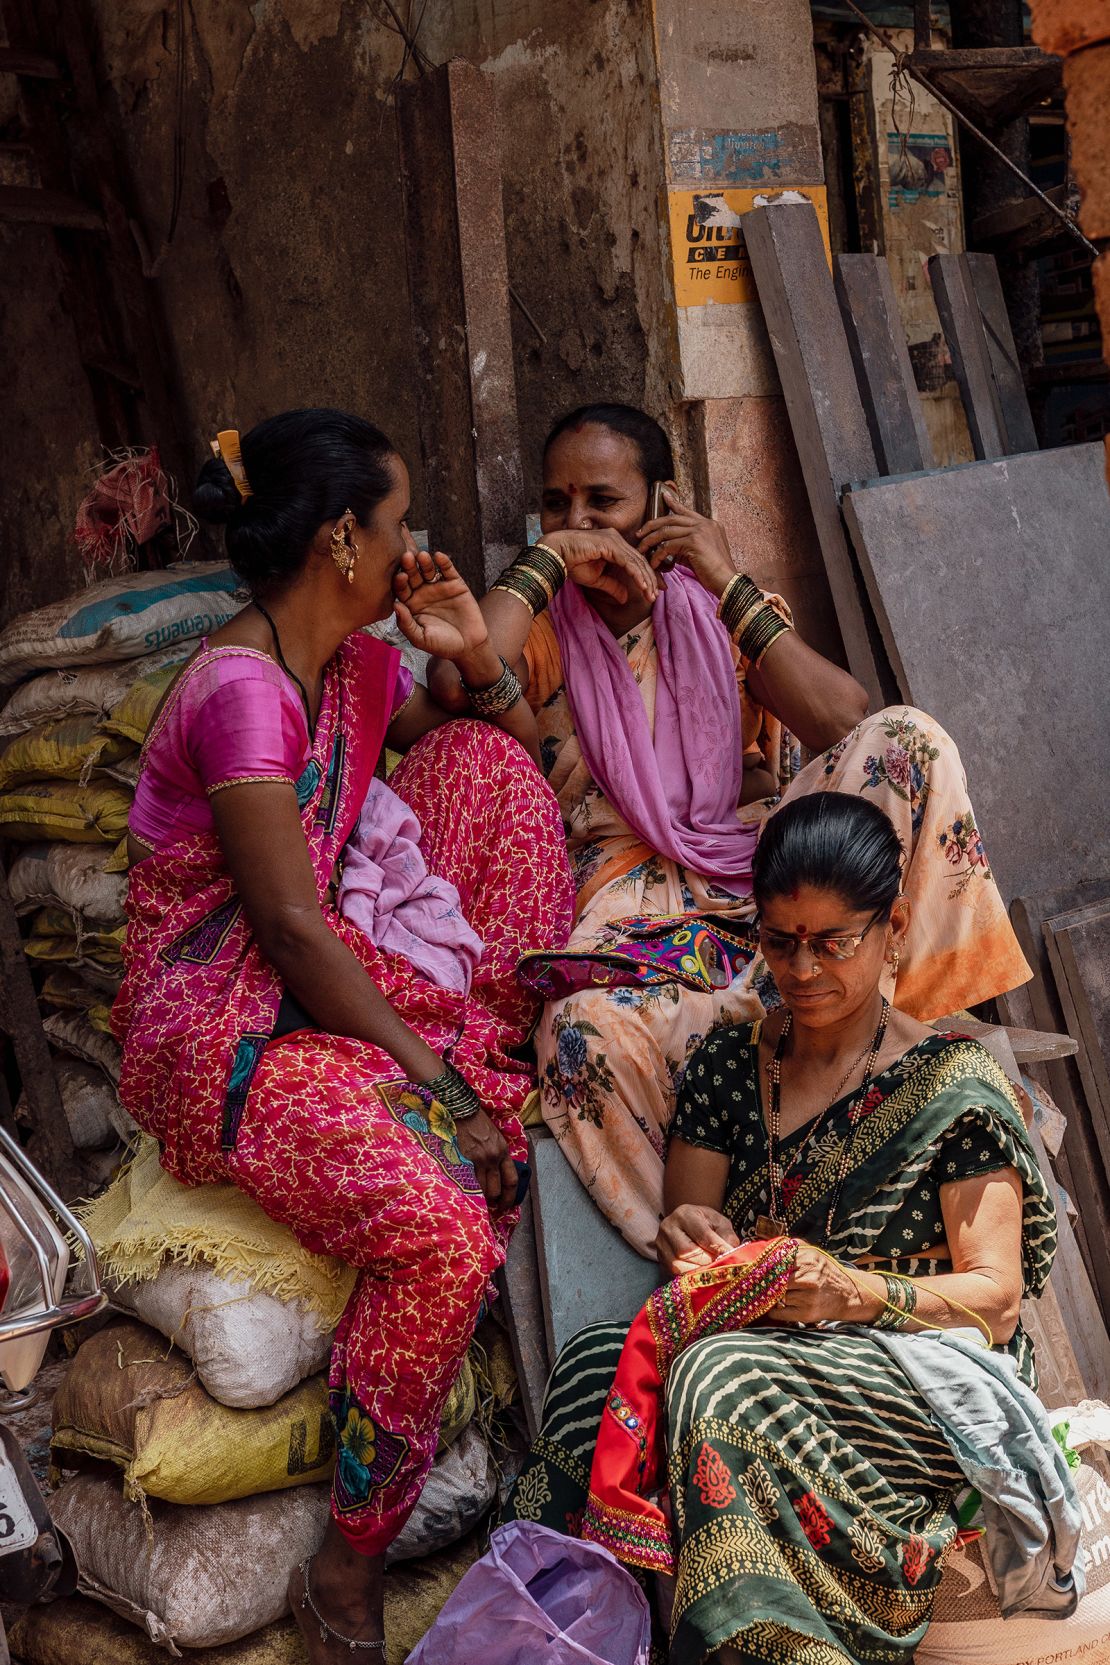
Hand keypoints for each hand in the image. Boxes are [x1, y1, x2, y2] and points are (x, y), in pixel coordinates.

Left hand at [393, 550, 488, 659]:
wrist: (468, 647)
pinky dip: (444, 562)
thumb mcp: (421, 638)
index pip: (401, 589)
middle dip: (409, 566)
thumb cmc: (441, 645)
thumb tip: (395, 606)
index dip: (400, 582)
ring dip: (424, 562)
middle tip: (407, 557)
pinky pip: (448, 570)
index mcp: (410, 604)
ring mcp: (438, 586)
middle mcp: (422, 593)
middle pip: (413, 576)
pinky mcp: (455, 583)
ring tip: (422, 556)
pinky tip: (439, 557)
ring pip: (428, 570)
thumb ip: (406, 624)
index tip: (400, 576)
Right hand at [454, 1109, 518, 1216]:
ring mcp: (477, 1160)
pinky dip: (466, 1188)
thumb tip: (498, 1175)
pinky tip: (464, 1189)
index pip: (511, 1180)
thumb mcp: (495, 1138)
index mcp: (503, 1151)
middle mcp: (492, 1157)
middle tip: (489, 1203)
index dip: (510, 1197)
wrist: (462, 1111)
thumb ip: (499, 1155)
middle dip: (493, 1199)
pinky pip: (466, 1181)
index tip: (506, 1205)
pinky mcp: (462, 1160)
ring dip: (478, 1195)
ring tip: (475, 1197)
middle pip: (495, 1189)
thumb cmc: (478, 1123)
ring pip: (480, 1189)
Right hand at [538, 529, 658, 606]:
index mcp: (615, 545)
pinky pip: (628, 561)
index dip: (646, 576)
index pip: (636, 561)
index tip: (654, 591)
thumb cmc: (572, 563)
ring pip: (636, 561)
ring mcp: (614, 540)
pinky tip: (642, 586)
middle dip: (650, 579)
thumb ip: (612, 586)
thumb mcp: (597, 580)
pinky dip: (637, 575)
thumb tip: (625, 599)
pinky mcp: (610, 544)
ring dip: (645, 579)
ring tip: (651, 594)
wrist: (556, 554)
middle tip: (657, 594)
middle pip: (640, 560)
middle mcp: (617, 539)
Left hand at [636, 488, 734, 596]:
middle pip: (672, 518)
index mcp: (710, 524)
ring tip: (641, 549)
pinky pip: (668, 546)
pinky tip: (654, 563)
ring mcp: (700, 531)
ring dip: (650, 541)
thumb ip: (688, 545)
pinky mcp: (694, 542)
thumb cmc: (715, 573)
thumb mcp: (702, 553)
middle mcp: (705, 524)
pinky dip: (658, 555)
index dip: (674, 503)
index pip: (687, 511)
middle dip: (653, 525)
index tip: (664, 496)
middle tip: (640, 532)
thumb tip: (670, 546)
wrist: (728, 581)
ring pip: (666, 531)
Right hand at [654, 1204, 740, 1276]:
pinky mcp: (660, 1259)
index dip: (718, 1248)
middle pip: (687, 1251)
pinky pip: (674, 1274)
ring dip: (698, 1270)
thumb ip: (727, 1235)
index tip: (732, 1257)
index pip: (702, 1235)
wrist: (687, 1225)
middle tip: (722, 1265)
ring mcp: (661, 1244)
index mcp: (684, 1214)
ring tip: (711, 1268)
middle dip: (707, 1261)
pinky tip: (701, 1273)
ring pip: (678, 1265)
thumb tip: (732, 1252)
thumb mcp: (719, 1222)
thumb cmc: (705, 1223)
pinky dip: (690, 1276)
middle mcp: (668, 1227)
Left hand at [763, 1241, 880, 1326]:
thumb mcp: (814, 1254)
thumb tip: (768, 1246)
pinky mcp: (806, 1314)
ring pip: (777, 1296)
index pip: (778, 1262)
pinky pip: (780, 1313)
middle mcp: (809, 1278)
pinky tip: (775, 1307)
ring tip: (768, 1294)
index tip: (754, 1269)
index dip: (764, 1266)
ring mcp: (808, 1297)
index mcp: (809, 1260)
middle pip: (775, 1279)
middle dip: (766, 1282)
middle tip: (756, 1283)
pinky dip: (773, 1311)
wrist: (847, 1295)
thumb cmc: (826, 1273)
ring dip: (770, 1296)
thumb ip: (794, 1248)